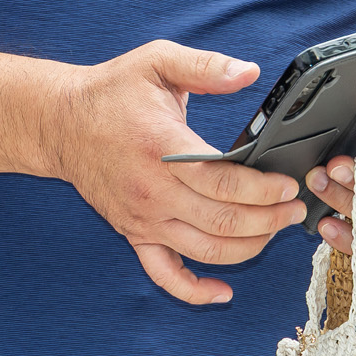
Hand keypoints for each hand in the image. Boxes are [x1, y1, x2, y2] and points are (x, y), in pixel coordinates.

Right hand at [52, 40, 305, 304]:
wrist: (60, 122)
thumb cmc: (112, 91)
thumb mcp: (158, 62)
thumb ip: (206, 66)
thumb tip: (249, 71)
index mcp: (163, 148)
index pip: (225, 183)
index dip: (264, 190)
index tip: (289, 184)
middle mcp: (153, 191)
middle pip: (223, 222)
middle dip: (269, 220)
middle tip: (295, 209)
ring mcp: (143, 218)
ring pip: (206, 251)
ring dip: (248, 248)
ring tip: (275, 232)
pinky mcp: (133, 233)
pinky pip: (164, 275)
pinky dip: (195, 291)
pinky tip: (223, 293)